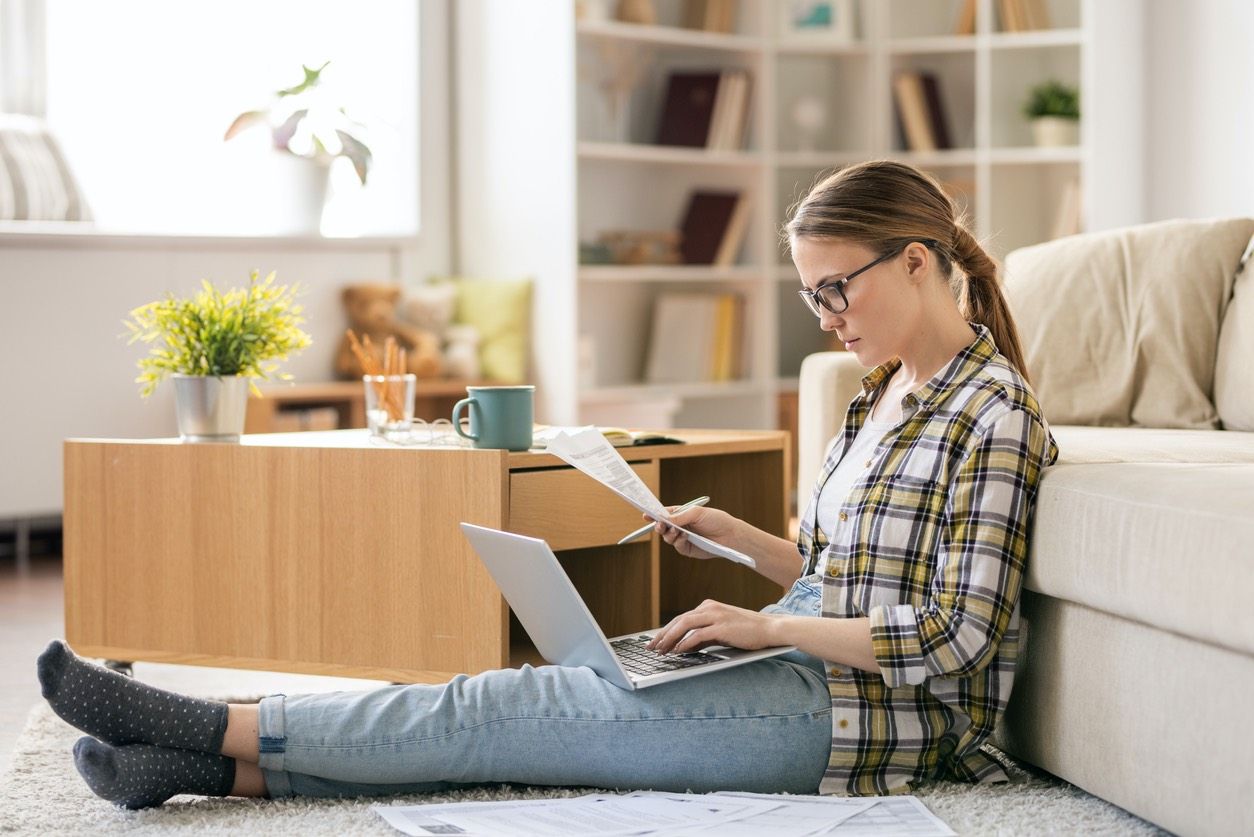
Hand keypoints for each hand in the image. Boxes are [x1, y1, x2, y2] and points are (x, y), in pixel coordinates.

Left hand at [645, 599, 777, 654]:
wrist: (770, 629)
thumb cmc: (747, 632)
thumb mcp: (721, 632)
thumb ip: (703, 637)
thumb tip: (685, 647)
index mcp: (708, 607)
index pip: (681, 618)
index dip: (666, 630)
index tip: (655, 642)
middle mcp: (709, 608)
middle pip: (678, 620)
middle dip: (662, 634)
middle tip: (650, 647)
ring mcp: (715, 616)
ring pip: (684, 625)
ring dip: (670, 638)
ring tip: (661, 650)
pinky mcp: (722, 626)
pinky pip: (698, 634)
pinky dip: (685, 643)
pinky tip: (678, 651)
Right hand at [648, 505, 738, 560]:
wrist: (730, 536)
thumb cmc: (716, 520)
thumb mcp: (697, 513)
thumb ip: (679, 516)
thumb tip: (664, 519)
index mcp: (682, 514)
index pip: (665, 514)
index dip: (655, 514)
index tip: (646, 514)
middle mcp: (681, 526)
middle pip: (663, 526)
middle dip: (659, 526)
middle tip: (659, 525)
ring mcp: (683, 538)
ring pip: (668, 538)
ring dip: (669, 534)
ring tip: (677, 531)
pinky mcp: (688, 549)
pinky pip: (677, 546)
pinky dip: (678, 541)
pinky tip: (685, 537)